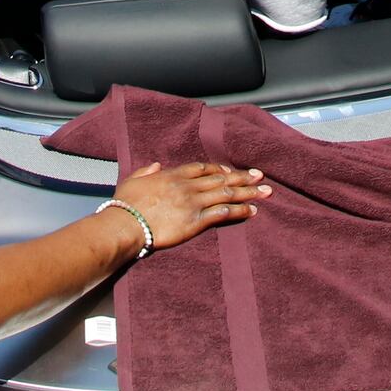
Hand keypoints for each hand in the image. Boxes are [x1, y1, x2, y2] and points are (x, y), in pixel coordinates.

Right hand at [109, 160, 268, 254]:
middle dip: (243, 177)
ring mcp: (193, 203)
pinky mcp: (195, 221)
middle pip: (221, 178)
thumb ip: (147, 171)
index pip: (203, 168)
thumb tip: (156, 166)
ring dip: (248, 192)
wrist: (125, 224)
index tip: (231, 170)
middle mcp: (187, 186)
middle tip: (260, 176)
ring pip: (226, 193)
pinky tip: (252, 211)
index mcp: (173, 175)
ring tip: (265, 193)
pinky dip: (239, 211)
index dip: (220, 168)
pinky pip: (223, 214)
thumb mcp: (133, 180)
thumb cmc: (125, 205)